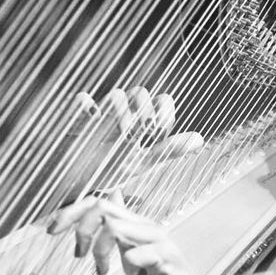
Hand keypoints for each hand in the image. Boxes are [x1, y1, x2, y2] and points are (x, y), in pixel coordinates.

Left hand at [47, 191, 216, 274]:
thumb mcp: (131, 251)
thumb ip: (118, 228)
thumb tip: (113, 195)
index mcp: (136, 223)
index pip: (99, 202)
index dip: (71, 211)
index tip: (52, 229)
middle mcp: (147, 225)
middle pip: (103, 207)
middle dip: (80, 228)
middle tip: (77, 254)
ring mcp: (158, 240)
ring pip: (114, 228)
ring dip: (100, 251)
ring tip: (102, 270)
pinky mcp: (166, 258)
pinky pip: (134, 256)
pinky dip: (129, 269)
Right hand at [60, 86, 202, 198]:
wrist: (76, 181)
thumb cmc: (110, 169)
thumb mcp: (142, 163)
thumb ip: (168, 150)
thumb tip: (199, 139)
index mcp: (141, 121)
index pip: (162, 102)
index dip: (164, 113)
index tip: (159, 132)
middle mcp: (123, 113)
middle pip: (140, 93)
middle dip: (143, 111)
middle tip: (142, 134)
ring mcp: (100, 113)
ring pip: (117, 95)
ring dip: (122, 114)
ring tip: (120, 136)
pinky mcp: (78, 116)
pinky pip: (82, 100)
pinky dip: (86, 105)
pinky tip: (91, 119)